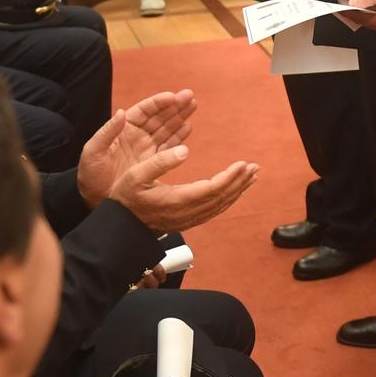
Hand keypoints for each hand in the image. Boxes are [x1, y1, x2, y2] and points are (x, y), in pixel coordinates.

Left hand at [76, 90, 199, 206]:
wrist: (95, 199)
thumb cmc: (90, 174)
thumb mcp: (93, 152)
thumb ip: (107, 132)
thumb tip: (121, 112)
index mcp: (123, 129)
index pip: (144, 111)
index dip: (158, 103)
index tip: (172, 96)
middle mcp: (137, 136)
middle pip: (159, 117)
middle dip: (174, 105)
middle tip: (190, 96)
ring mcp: (147, 148)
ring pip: (167, 128)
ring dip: (180, 117)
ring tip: (193, 105)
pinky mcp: (153, 162)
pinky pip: (169, 146)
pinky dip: (179, 136)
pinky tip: (188, 126)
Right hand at [109, 145, 257, 233]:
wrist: (120, 226)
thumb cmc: (125, 197)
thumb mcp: (135, 175)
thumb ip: (160, 162)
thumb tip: (186, 150)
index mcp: (176, 200)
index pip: (212, 189)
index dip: (230, 177)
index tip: (243, 164)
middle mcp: (186, 213)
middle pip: (221, 198)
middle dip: (240, 182)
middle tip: (255, 167)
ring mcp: (188, 219)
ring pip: (220, 205)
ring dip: (237, 190)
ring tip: (251, 176)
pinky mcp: (187, 220)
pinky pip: (214, 210)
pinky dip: (228, 198)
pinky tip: (235, 190)